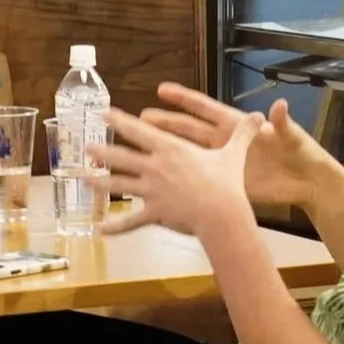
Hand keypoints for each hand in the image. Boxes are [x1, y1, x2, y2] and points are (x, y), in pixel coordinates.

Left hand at [91, 107, 261, 237]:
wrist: (222, 214)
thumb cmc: (227, 183)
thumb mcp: (233, 154)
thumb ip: (242, 134)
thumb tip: (260, 116)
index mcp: (170, 150)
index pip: (139, 131)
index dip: (120, 122)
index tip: (103, 114)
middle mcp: (155, 167)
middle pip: (123, 157)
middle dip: (103, 151)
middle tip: (86, 147)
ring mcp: (151, 191)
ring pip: (120, 185)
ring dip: (100, 183)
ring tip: (83, 180)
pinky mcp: (154, 212)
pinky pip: (131, 221)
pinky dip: (115, 226)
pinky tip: (99, 229)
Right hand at [140, 83, 331, 210]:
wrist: (307, 183)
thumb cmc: (300, 154)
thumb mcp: (291, 137)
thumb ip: (282, 123)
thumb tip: (280, 105)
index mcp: (235, 125)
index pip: (203, 108)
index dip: (183, 98)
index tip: (161, 90)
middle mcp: (223, 141)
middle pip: (186, 130)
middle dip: (163, 124)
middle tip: (139, 119)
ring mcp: (221, 162)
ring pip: (186, 154)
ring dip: (165, 150)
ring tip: (143, 149)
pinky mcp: (224, 181)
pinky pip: (197, 177)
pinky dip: (180, 178)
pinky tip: (160, 183)